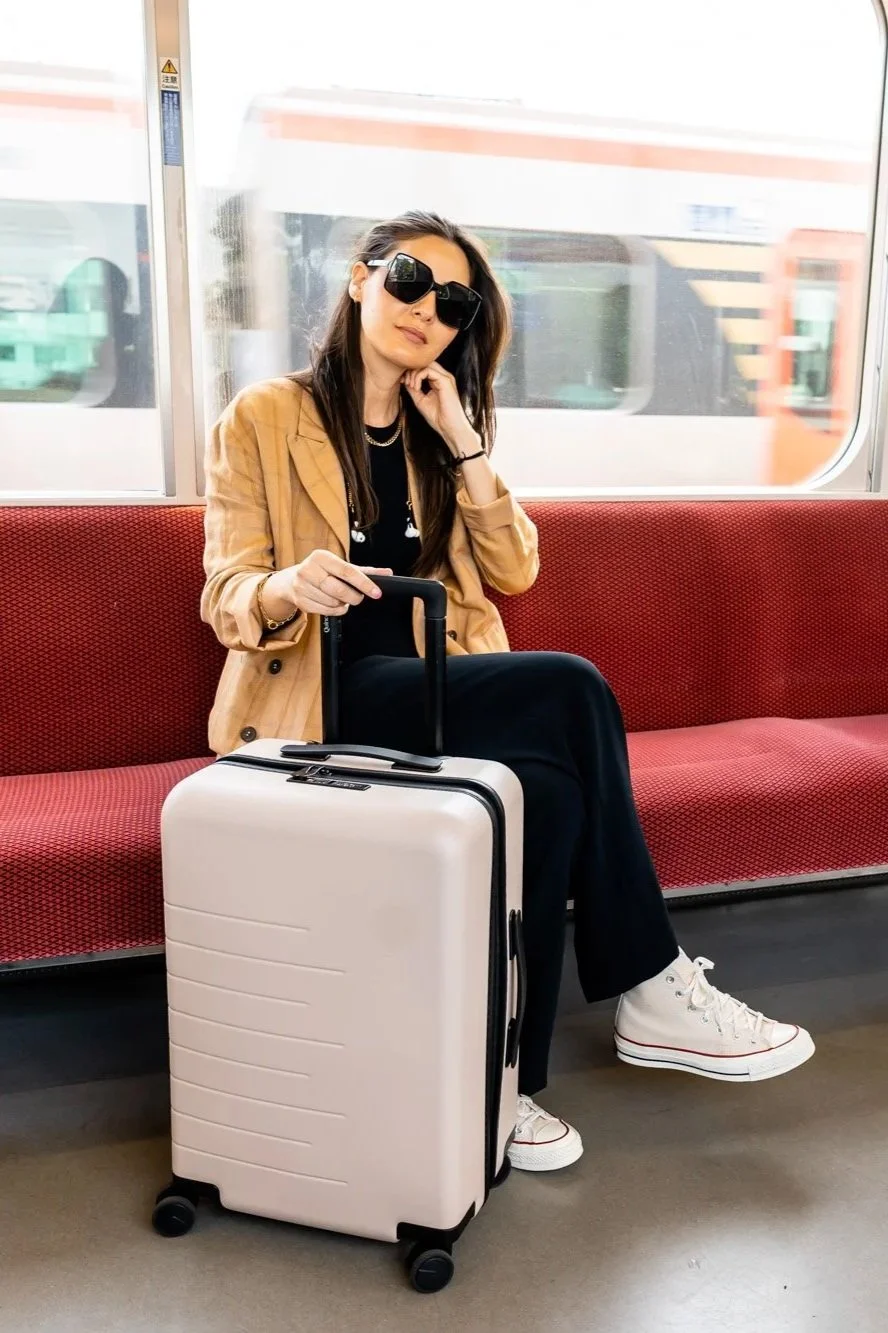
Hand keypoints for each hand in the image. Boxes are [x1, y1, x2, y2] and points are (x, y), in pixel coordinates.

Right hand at [264, 551, 392, 618]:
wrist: (292, 580)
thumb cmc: (323, 571)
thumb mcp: (342, 566)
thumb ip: (365, 571)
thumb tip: (388, 573)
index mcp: (321, 556)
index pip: (347, 571)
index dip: (364, 583)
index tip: (377, 593)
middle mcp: (308, 569)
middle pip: (339, 590)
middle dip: (354, 597)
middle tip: (358, 598)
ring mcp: (301, 586)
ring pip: (333, 602)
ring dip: (343, 604)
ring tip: (342, 598)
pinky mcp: (300, 601)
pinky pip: (325, 611)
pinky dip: (335, 610)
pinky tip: (334, 604)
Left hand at [402, 362, 480, 456]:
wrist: (449, 428)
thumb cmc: (438, 418)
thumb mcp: (420, 400)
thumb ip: (414, 389)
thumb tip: (404, 379)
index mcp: (439, 381)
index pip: (424, 367)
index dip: (411, 371)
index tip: (403, 382)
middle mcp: (444, 377)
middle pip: (425, 362)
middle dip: (411, 370)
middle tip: (405, 382)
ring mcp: (446, 377)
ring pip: (426, 364)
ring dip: (414, 373)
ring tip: (411, 386)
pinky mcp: (446, 381)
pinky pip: (428, 370)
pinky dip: (418, 377)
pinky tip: (416, 388)